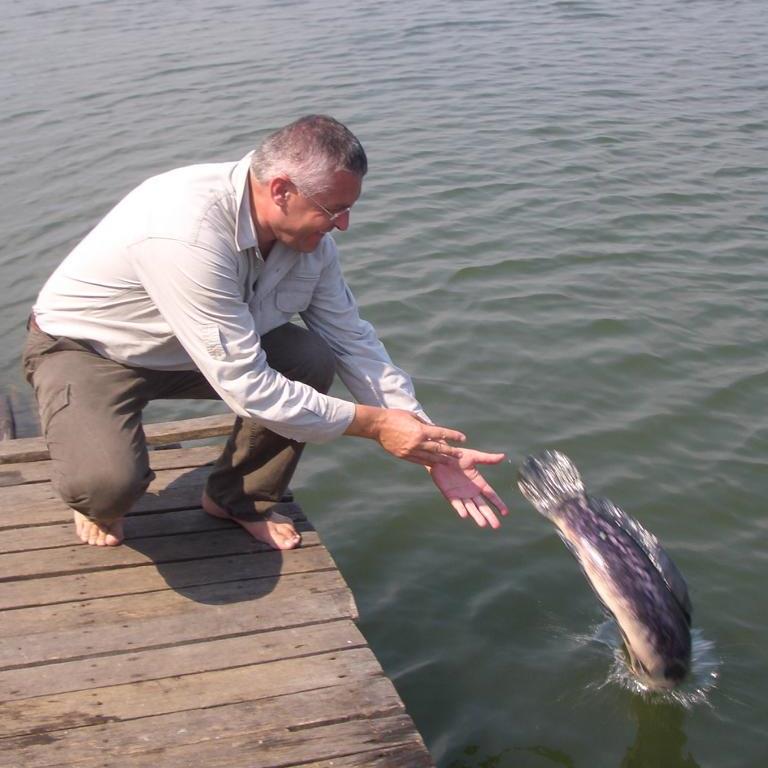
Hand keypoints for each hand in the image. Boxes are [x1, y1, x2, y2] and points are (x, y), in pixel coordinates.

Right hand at [345, 405, 465, 465]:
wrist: (377, 425)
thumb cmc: (395, 416)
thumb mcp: (412, 416)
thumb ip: (424, 424)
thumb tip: (434, 429)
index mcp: (421, 430)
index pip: (442, 433)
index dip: (453, 436)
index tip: (462, 438)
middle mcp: (417, 442)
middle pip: (438, 448)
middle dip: (450, 452)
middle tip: (459, 455)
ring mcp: (410, 450)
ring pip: (429, 457)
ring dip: (440, 460)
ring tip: (449, 462)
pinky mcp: (403, 455)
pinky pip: (418, 460)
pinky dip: (426, 461)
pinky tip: (432, 464)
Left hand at [429, 448, 508, 527]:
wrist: (440, 455)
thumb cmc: (458, 455)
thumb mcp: (474, 456)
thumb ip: (488, 459)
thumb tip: (503, 456)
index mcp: (479, 483)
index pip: (491, 495)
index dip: (498, 504)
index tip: (505, 513)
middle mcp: (471, 491)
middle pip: (482, 506)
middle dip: (489, 515)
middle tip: (496, 526)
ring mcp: (461, 494)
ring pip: (471, 508)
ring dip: (476, 516)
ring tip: (483, 524)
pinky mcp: (450, 495)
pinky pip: (456, 503)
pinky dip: (460, 509)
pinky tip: (465, 515)